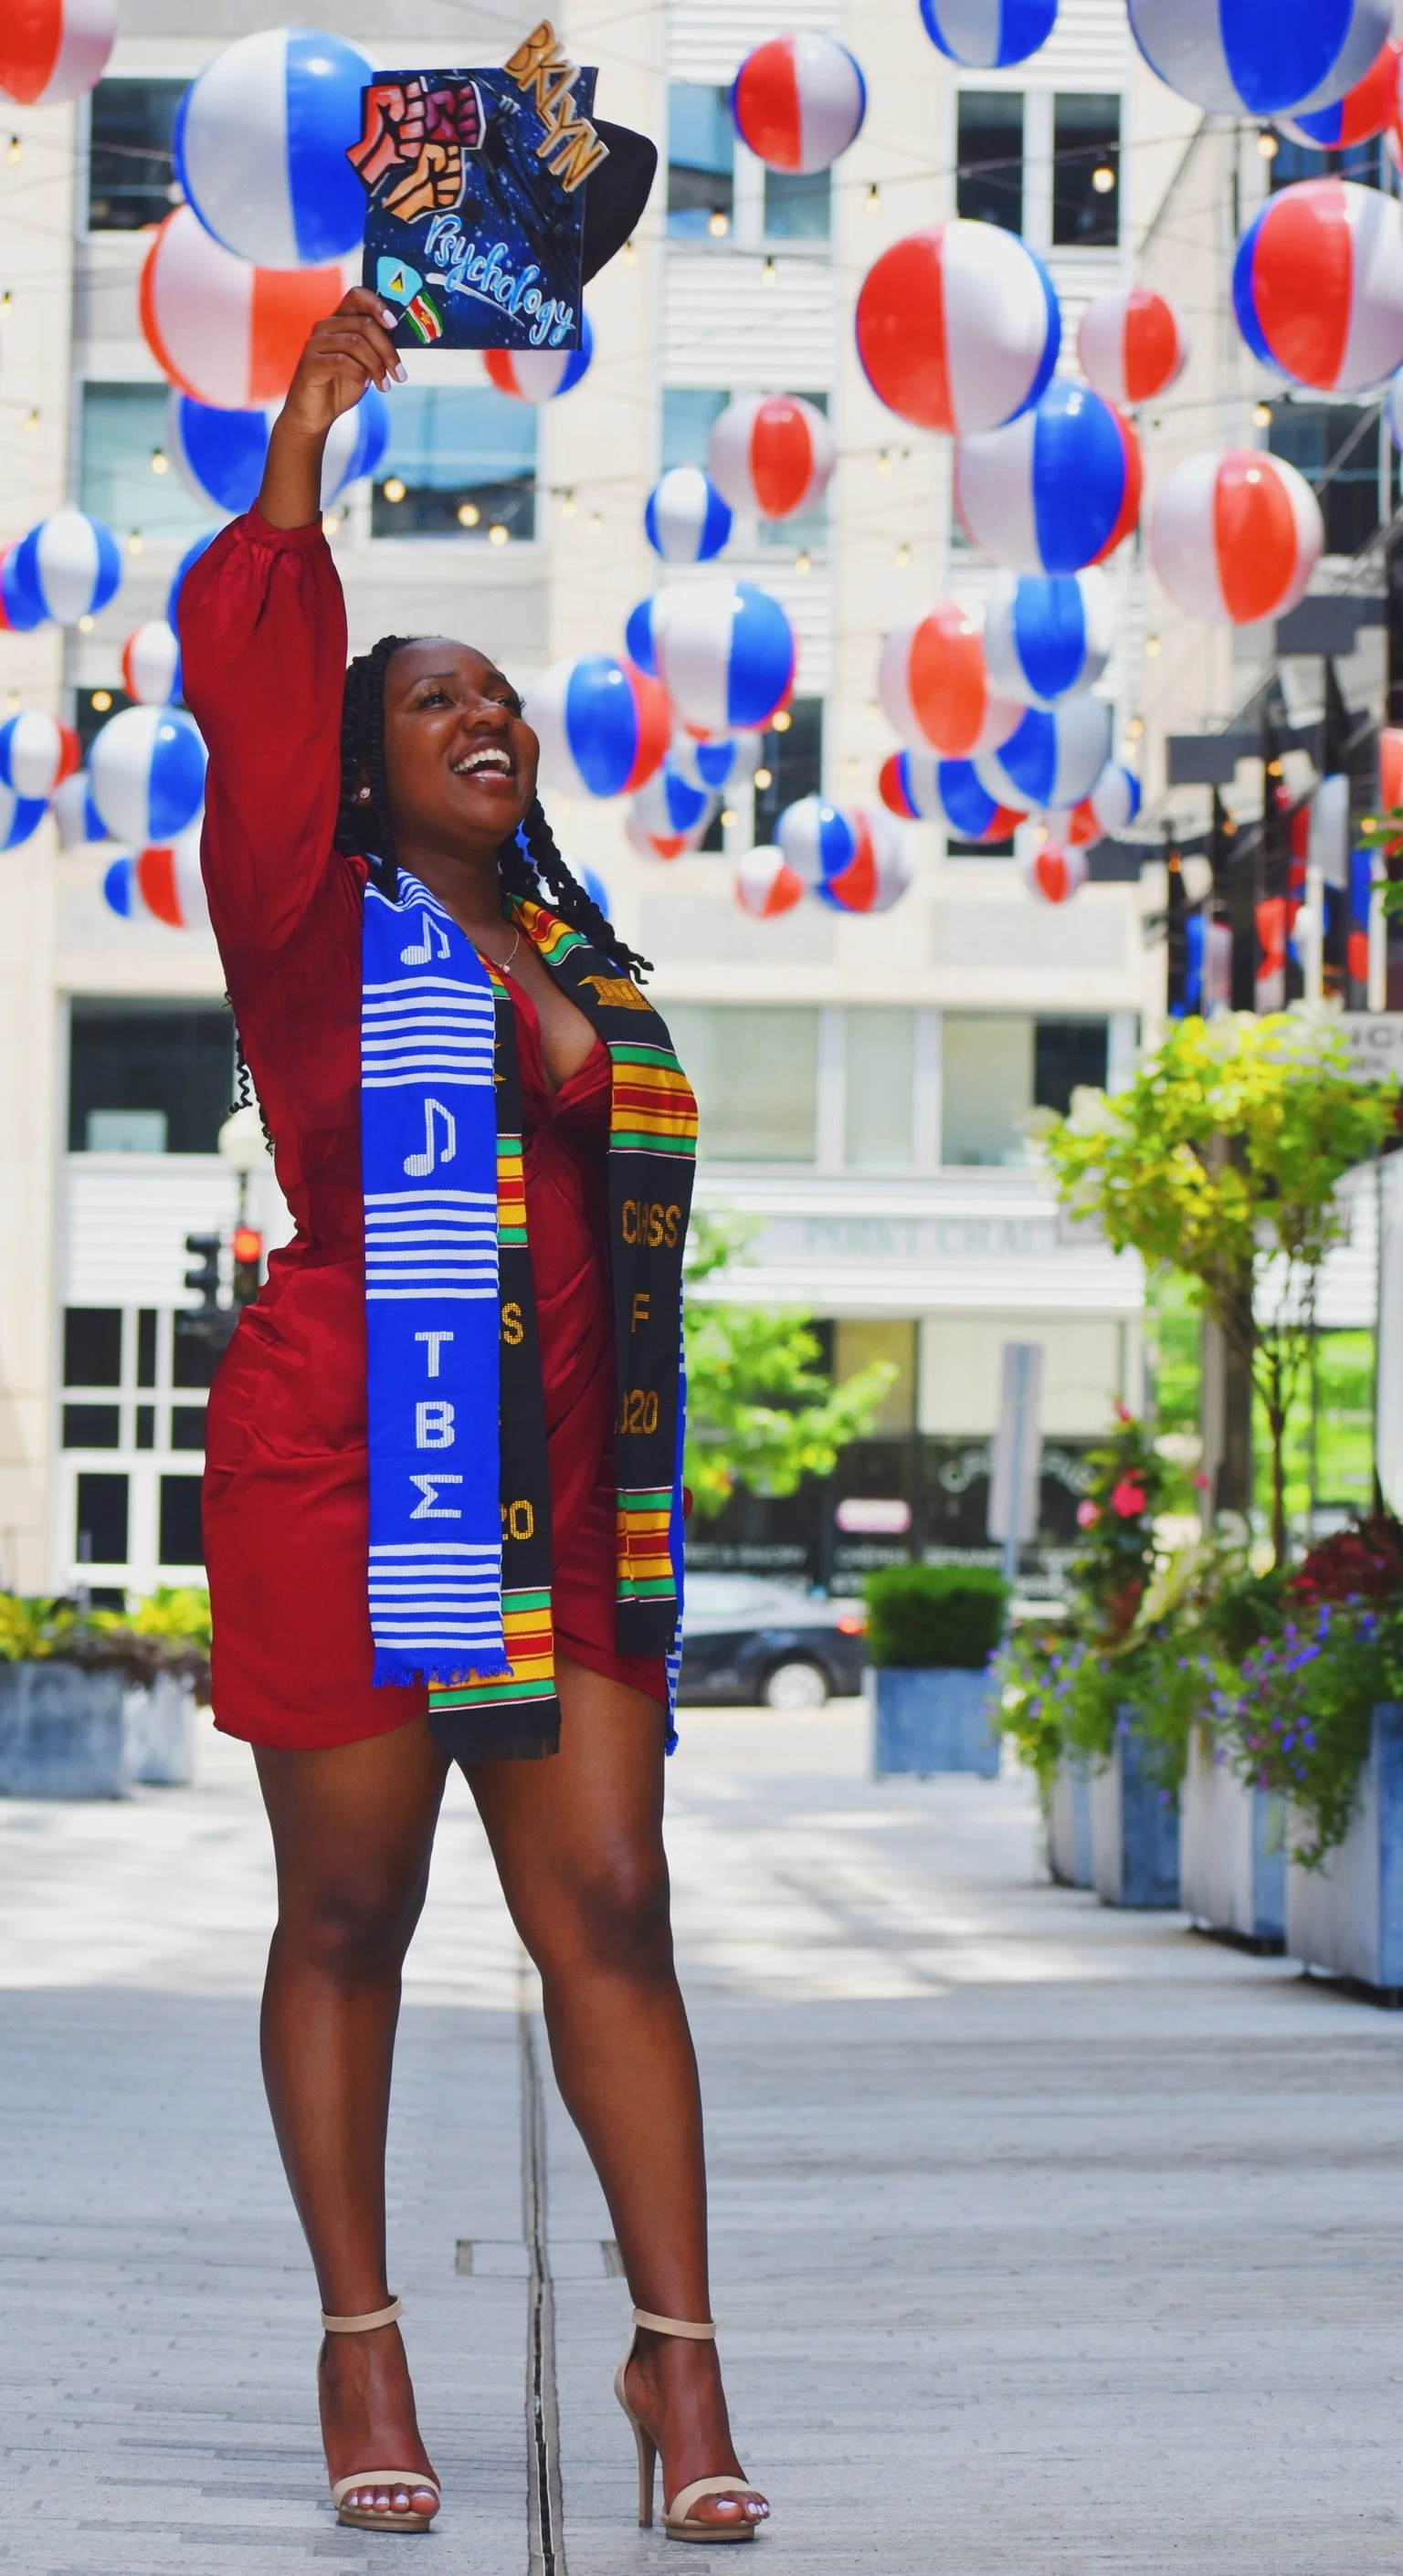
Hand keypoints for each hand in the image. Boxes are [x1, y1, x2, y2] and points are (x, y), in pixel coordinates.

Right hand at [279, 287, 404, 439]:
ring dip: (377, 365)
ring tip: (384, 384)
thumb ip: (377, 346)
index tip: (394, 324)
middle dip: (388, 351)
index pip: (357, 296)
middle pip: (364, 324)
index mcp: (339, 321)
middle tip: (399, 374)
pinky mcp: (310, 362)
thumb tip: (400, 333)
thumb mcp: (365, 363)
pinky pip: (341, 361)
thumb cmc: (341, 386)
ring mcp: (315, 343)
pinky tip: (365, 384)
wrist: (315, 415)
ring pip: (356, 342)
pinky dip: (359, 373)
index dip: (377, 305)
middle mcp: (325, 326)